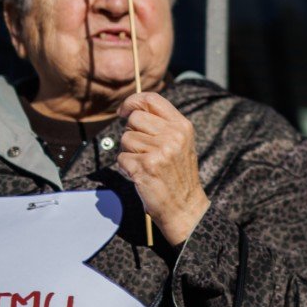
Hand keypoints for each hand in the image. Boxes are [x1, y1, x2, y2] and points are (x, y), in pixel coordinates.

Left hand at [116, 92, 209, 245]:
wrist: (185, 207)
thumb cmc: (177, 174)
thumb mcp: (179, 143)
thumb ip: (161, 124)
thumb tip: (132, 108)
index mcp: (182, 126)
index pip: (151, 99)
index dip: (133, 101)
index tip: (123, 111)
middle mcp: (173, 135)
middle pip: (134, 118)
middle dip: (131, 133)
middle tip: (141, 150)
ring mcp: (160, 151)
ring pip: (125, 139)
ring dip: (128, 153)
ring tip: (144, 165)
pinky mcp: (146, 167)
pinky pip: (121, 158)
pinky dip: (125, 168)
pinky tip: (139, 176)